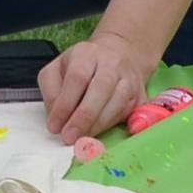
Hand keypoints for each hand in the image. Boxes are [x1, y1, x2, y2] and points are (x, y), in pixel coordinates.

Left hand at [41, 31, 162, 141]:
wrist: (118, 55)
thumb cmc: (83, 66)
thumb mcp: (57, 70)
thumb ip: (51, 91)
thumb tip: (56, 118)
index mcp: (87, 54)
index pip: (77, 77)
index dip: (65, 104)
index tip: (54, 126)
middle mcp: (112, 63)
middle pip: (101, 88)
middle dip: (84, 117)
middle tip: (70, 137)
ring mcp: (130, 79)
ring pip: (119, 101)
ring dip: (99, 124)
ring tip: (82, 138)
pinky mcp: (141, 95)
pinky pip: (132, 112)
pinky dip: (115, 126)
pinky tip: (102, 135)